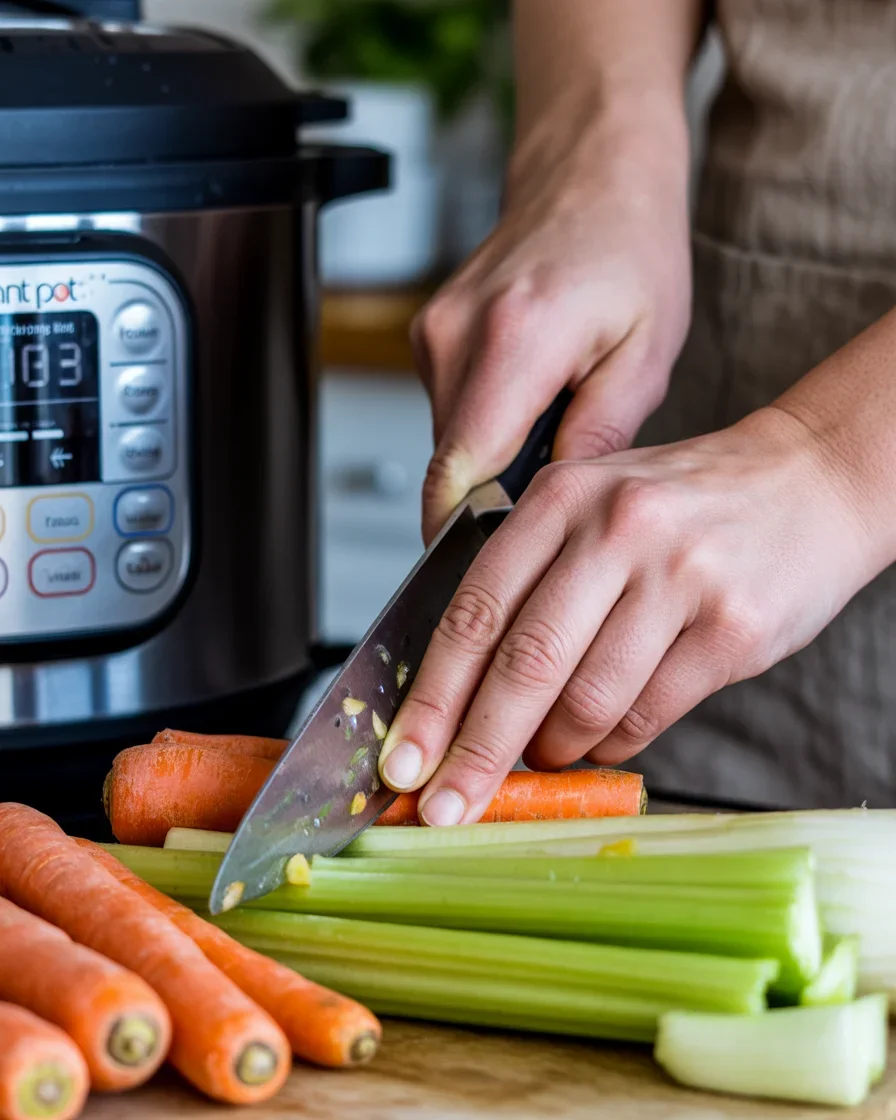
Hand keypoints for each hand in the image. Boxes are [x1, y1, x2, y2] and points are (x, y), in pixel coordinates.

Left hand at [378, 406, 874, 823]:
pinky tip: (605, 736)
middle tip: (444, 806)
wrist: (809, 481)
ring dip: (553, 747)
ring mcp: (678, 576)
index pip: (473, 613)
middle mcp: (615, 529)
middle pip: (523, 666)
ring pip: (587, 700)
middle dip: (474, 752)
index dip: (430, 698)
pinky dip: (612, 743)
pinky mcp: (732, 626)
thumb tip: (458, 699)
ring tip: (546, 750)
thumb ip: (529, 584)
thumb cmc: (683, 507)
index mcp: (561, 498)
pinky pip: (648, 714)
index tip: (401, 761)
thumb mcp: (592, 506)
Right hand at [413, 96, 691, 542]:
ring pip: (449, 442)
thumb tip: (550, 508)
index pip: (458, 471)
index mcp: (514, 340)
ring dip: (493, 459)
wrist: (590, 173)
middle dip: (493, 500)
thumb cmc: (629, 250)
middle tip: (552, 504)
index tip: (479, 576)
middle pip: (450, 466)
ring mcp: (434, 333)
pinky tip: (532, 399)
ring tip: (554, 427)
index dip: (462, 535)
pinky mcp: (430, 336)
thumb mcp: (644, 355)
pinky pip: (451, 412)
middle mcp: (456, 336)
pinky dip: (487, 426)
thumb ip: (596, 438)